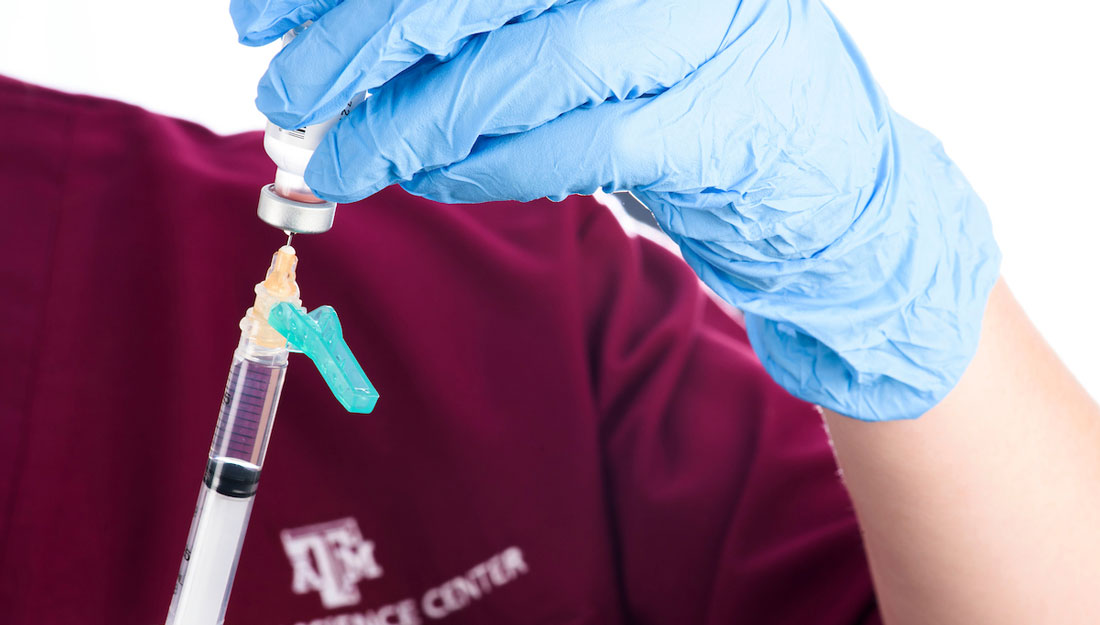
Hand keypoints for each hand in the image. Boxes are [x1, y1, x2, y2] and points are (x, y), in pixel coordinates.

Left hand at [232, 0, 1000, 420]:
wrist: (821, 170)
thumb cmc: (679, 84)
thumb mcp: (579, 22)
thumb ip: (479, 19)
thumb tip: (334, 38)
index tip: (261, 15)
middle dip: (360, 41)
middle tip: (285, 97)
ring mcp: (701, 28)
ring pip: (521, 69)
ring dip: (411, 123)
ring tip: (344, 160)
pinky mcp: (720, 123)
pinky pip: (574, 147)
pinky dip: (488, 169)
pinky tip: (434, 181)